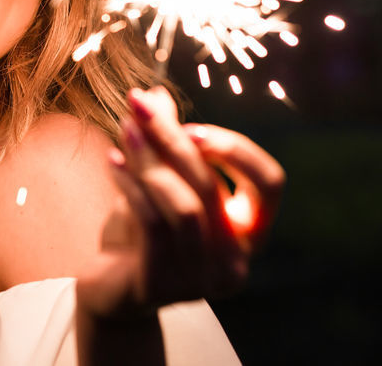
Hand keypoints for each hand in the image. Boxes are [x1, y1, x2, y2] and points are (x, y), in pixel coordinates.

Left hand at [76, 86, 284, 317]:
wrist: (110, 289)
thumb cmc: (143, 231)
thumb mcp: (158, 181)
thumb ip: (164, 143)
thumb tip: (156, 93)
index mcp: (249, 233)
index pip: (271, 183)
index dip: (237, 150)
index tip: (192, 127)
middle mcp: (234, 261)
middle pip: (213, 185)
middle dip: (172, 137)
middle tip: (138, 102)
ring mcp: (201, 280)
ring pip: (183, 205)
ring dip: (149, 159)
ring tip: (124, 128)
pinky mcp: (161, 286)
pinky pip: (152, 225)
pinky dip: (131, 186)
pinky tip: (111, 161)